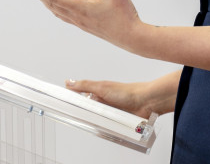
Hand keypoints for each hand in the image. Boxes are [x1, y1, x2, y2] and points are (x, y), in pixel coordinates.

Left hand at [21, 0, 142, 50]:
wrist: (132, 38)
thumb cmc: (125, 16)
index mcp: (80, 8)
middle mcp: (76, 16)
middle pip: (50, 3)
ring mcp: (80, 23)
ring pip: (56, 11)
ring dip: (44, 1)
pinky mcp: (85, 25)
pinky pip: (63, 16)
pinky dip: (54, 8)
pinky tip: (56, 6)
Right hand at [65, 71, 180, 117]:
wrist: (146, 101)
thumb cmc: (128, 92)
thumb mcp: (102, 87)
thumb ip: (85, 85)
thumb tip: (69, 82)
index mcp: (98, 92)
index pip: (81, 96)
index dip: (73, 100)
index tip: (63, 104)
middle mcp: (103, 102)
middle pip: (87, 110)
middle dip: (85, 113)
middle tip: (83, 115)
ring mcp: (110, 112)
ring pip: (97, 119)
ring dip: (97, 121)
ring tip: (99, 119)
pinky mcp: (116, 121)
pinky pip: (107, 126)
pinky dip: (106, 127)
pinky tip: (106, 127)